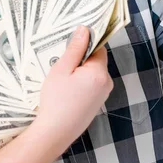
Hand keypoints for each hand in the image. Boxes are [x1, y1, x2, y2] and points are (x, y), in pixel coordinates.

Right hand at [37, 26, 112, 143]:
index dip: (85, 45)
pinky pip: (92, 86)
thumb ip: (75, 48)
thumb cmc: (56, 99)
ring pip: (93, 74)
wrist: (55, 132)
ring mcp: (104, 95)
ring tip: (62, 81)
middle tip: (61, 66)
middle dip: (80, 60)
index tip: (69, 48)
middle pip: (96, 61)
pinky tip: (67, 92)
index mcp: (99, 72)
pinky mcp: (98, 104)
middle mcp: (107, 82)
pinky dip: (81, 84)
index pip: (98, 48)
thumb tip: (85, 29)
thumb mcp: (62, 69)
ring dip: (80, 73)